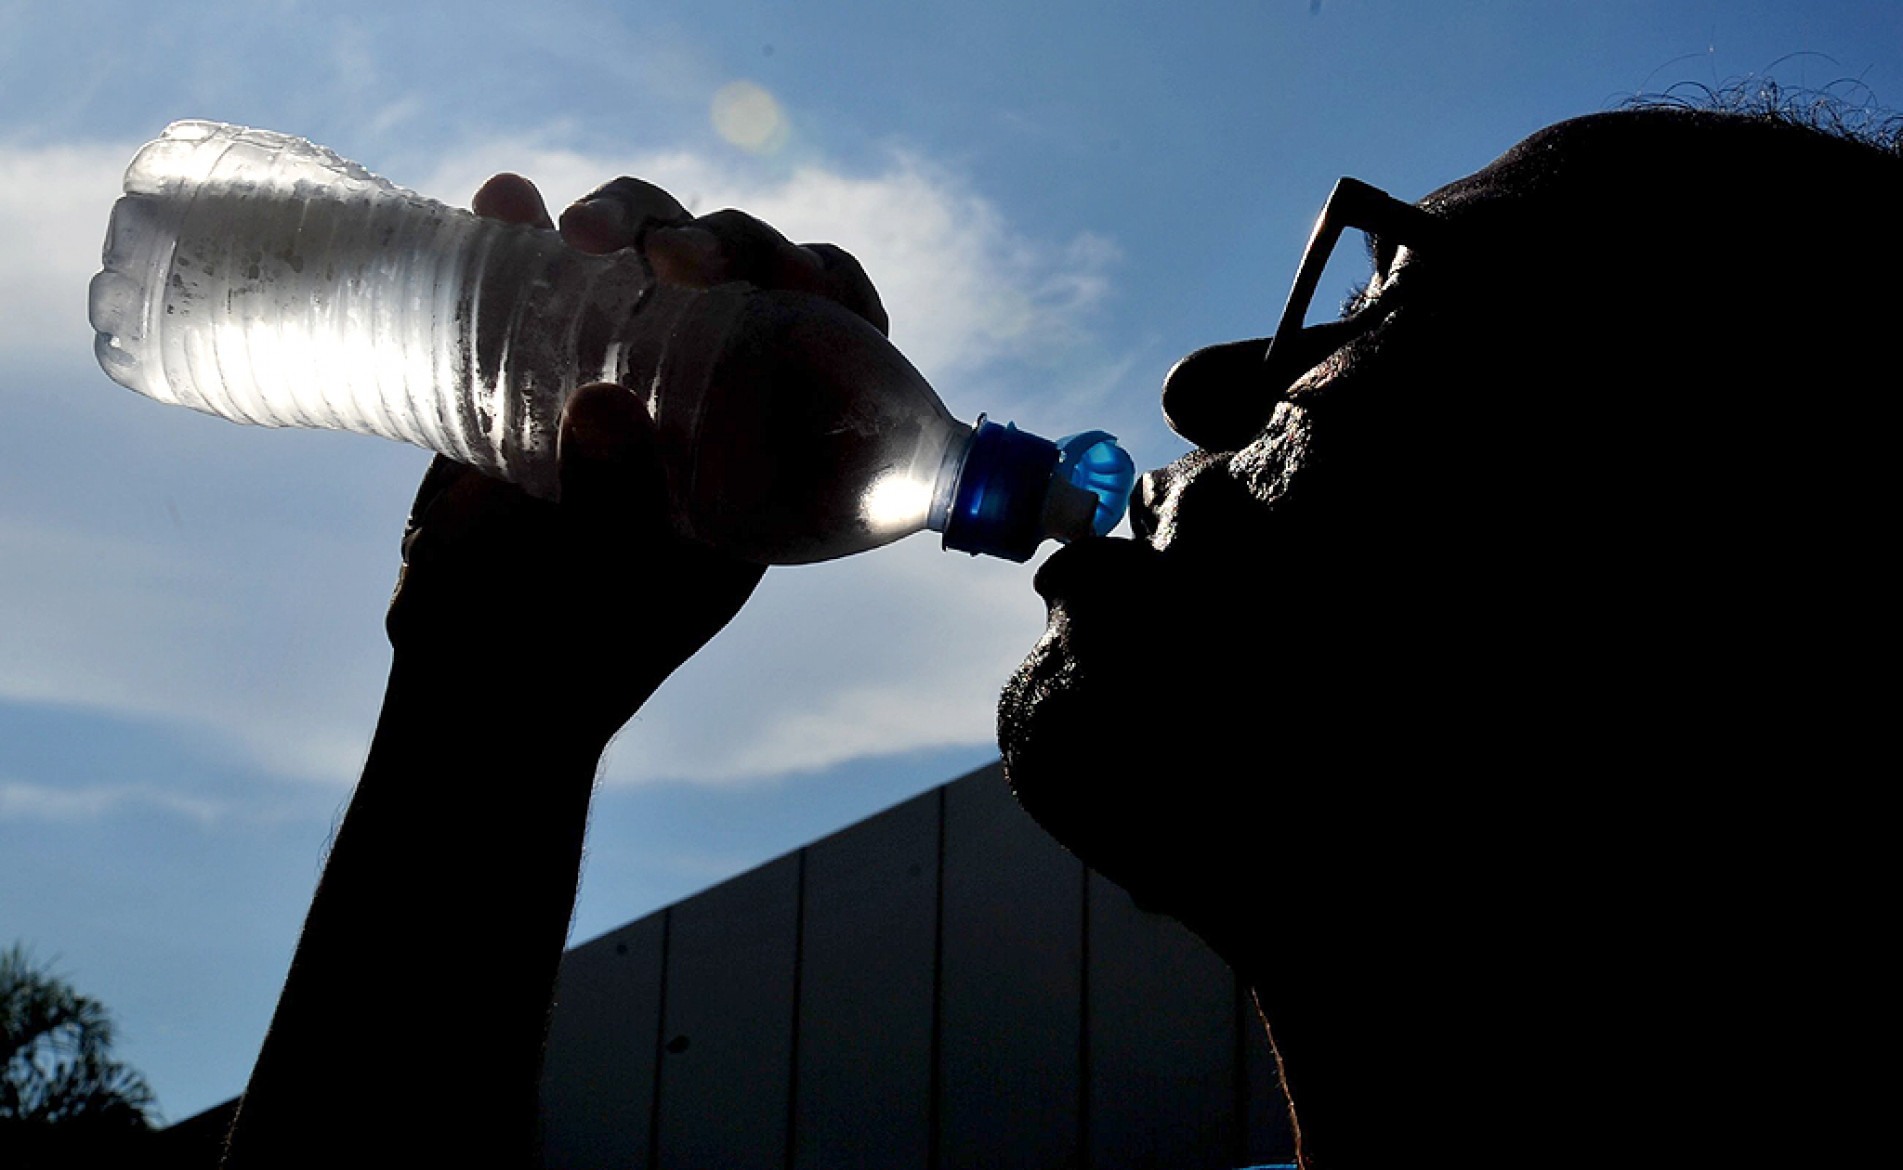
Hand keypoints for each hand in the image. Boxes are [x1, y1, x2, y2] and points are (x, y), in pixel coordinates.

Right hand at [386, 172, 887, 745]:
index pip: (834, 335)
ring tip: (576, 232)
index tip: (796, 278)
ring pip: (645, 256)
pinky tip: (506, 204)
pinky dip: (524, 235)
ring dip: (627, 219)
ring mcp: (614, 370)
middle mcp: (701, 396)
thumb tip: (601, 409)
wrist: (478, 683)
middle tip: (676, 259)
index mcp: (766, 449)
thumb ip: (615, 509)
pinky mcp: (529, 364)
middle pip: (741, 272)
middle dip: (721, 239)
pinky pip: (540, 281)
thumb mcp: (614, 590)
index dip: (830, 289)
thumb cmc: (576, 651)